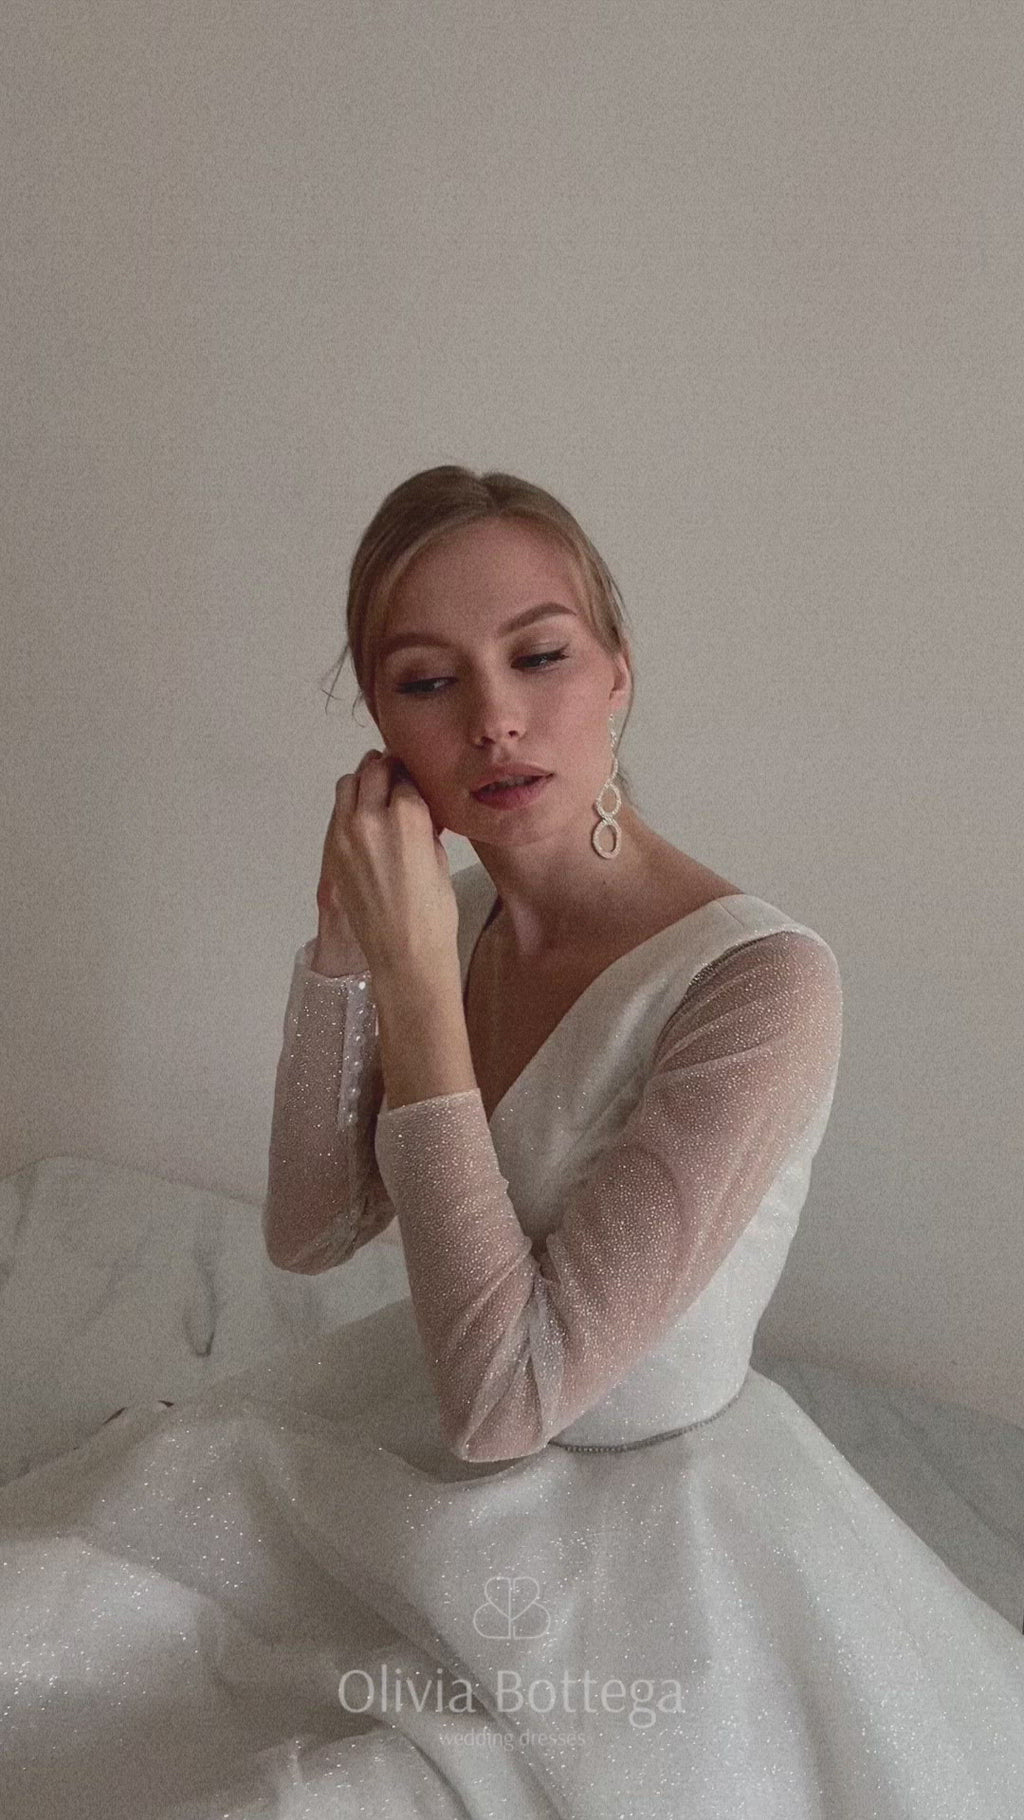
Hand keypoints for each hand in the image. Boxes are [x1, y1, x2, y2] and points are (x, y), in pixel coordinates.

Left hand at [315, 749, 457, 981]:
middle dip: (386, 768)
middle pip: (374, 771)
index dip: (412, 774)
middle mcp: (371, 817)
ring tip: (376, 790)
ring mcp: (345, 833)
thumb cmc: (434, 911)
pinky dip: (349, 806)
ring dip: (363, 781)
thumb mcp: (439, 857)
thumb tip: (415, 805)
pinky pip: (337, 813)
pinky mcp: (332, 851)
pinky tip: (365, 818)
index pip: (406, 775)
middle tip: (396, 772)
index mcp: (407, 815)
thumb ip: (423, 823)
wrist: (404, 952)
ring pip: (348, 785)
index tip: (416, 775)